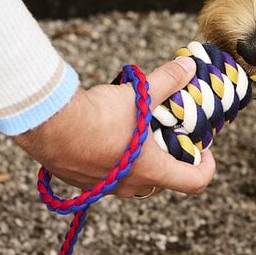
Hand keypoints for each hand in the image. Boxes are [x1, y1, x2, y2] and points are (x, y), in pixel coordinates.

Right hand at [14, 57, 215, 196]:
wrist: (48, 125)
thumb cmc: (97, 116)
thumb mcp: (139, 95)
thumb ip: (168, 81)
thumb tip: (188, 67)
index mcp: (151, 170)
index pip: (194, 182)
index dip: (207, 167)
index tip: (205, 150)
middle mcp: (129, 185)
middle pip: (163, 181)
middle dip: (171, 159)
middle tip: (170, 134)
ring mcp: (103, 187)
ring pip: (133, 180)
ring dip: (141, 160)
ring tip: (138, 131)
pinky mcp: (81, 182)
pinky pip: (106, 176)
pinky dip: (113, 160)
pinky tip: (106, 134)